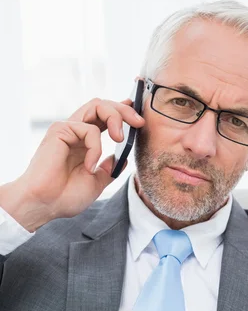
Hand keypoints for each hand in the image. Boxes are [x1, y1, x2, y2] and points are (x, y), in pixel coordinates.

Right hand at [0, 98, 143, 231]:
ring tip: (120, 139)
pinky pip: (89, 130)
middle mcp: (76, 132)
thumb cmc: (65, 197)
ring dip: (115, 118)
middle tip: (139, 122)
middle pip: (103, 105)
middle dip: (125, 110)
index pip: (105, 118)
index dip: (123, 111)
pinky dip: (95, 148)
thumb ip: (110, 169)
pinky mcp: (60, 130)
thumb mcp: (98, 182)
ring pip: (97, 105)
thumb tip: (124, 158)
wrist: (45, 205)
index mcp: (85, 142)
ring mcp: (68, 129)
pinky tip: (89, 166)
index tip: (139, 115)